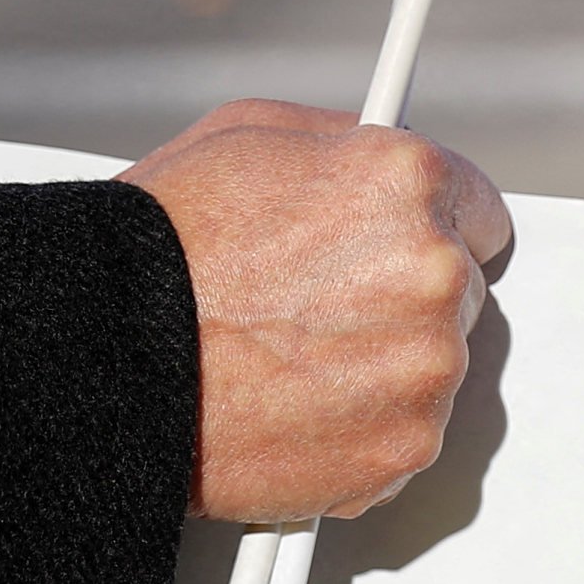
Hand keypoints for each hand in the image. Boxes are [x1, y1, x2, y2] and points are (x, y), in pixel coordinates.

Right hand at [120, 100, 506, 524]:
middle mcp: (433, 271)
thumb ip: (340, 146)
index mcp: (406, 182)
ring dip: (381, 369)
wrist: (103, 355)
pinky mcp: (405, 447)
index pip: (479, 210)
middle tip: (315, 308)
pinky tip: (291, 405)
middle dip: (398, 300)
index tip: (398, 250)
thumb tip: (374, 158)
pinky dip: (360, 432)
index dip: (427, 229)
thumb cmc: (157, 248)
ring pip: (431, 369)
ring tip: (289, 359)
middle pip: (457, 293)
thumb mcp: (244, 137)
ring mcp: (426, 367)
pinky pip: (404, 437)